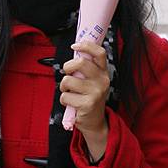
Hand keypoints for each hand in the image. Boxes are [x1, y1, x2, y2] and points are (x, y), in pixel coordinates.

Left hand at [60, 41, 109, 159]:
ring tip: (70, 92)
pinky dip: (64, 100)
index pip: (99, 53)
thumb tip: (76, 51)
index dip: (86, 45)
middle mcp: (102, 81)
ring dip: (64, 87)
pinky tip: (72, 103)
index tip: (75, 46)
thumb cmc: (90, 98)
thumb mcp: (93, 81)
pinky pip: (65, 96)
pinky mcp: (87, 104)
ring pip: (68, 80)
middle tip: (68, 74)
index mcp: (103, 72)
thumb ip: (87, 68)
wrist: (95, 122)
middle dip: (68, 67)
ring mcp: (95, 92)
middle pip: (80, 63)